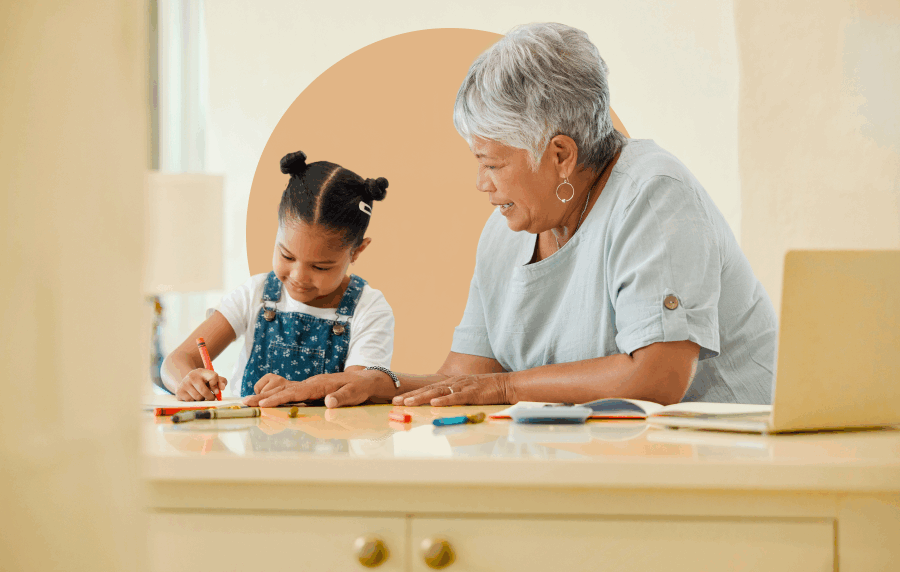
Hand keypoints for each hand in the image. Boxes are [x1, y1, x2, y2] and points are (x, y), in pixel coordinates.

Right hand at [176, 368, 226, 400]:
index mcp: (202, 371)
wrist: (186, 382)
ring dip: (202, 399)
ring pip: (198, 398)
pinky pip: (191, 401)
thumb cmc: (203, 381)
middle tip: (211, 398)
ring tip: (200, 395)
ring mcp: (184, 384)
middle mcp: (192, 376)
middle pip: (204, 391)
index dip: (216, 386)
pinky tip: (193, 397)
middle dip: (210, 397)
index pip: (213, 377)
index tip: (216, 391)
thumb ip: (221, 381)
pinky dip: (194, 401)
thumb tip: (222, 388)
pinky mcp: (179, 392)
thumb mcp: (212, 378)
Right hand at [242, 370, 393, 407]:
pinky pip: (288, 389)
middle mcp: (310, 383)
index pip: (295, 392)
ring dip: (265, 393)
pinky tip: (265, 398)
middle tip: (246, 403)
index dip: (278, 398)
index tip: (264, 403)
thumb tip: (328, 402)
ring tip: (249, 401)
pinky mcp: (309, 388)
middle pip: (283, 389)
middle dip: (264, 396)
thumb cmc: (360, 387)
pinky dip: (274, 392)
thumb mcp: (355, 393)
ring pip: (283, 387)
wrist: (365, 379)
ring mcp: (308, 384)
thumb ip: (342, 398)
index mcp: (319, 384)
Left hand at [391, 373, 511, 406]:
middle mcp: (453, 383)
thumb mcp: (466, 391)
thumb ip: (453, 396)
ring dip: (421, 398)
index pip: (428, 389)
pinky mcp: (472, 393)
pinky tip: (434, 403)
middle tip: (395, 401)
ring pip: (438, 392)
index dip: (412, 393)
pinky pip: (456, 397)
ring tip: (408, 402)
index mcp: (451, 383)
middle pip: (428, 390)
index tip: (397, 399)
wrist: (505, 385)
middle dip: (410, 396)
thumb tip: (440, 404)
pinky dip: (444, 400)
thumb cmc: (487, 390)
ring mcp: (462, 387)